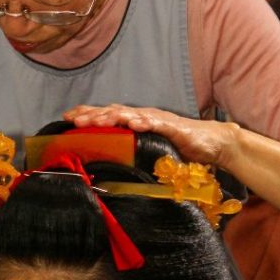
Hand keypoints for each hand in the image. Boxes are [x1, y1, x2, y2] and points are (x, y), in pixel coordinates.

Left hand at [63, 104, 239, 167]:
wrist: (212, 143)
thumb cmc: (180, 147)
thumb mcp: (149, 150)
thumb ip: (132, 153)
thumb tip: (108, 167)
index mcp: (136, 121)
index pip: (107, 115)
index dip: (88, 114)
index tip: (66, 118)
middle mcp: (143, 116)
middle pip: (113, 113)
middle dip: (92, 116)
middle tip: (73, 120)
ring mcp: (158, 120)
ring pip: (130, 115)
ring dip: (112, 117)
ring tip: (96, 121)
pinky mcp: (173, 127)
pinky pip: (157, 123)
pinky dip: (144, 121)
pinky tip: (134, 123)